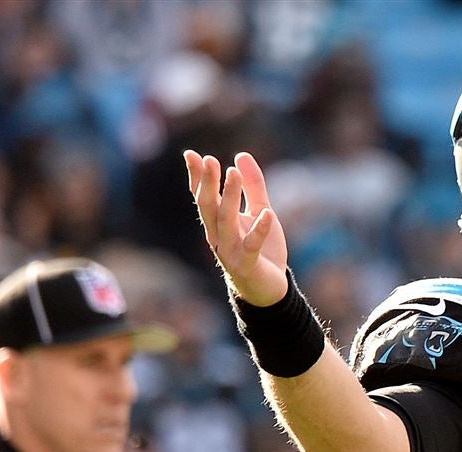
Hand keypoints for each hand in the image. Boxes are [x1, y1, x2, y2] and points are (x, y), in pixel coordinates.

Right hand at [185, 150, 288, 305]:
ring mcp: (231, 252)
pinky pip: (251, 246)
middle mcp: (218, 237)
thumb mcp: (261, 211)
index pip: (202, 197)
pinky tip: (266, 214)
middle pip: (208, 207)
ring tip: (233, 173)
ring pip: (225, 222)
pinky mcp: (248, 265)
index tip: (191, 154)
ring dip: (228, 197)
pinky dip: (258, 230)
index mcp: (218, 224)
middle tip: (209, 159)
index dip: (197, 177)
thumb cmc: (262, 249)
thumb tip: (240, 155)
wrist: (270, 288)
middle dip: (208, 183)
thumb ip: (253, 186)